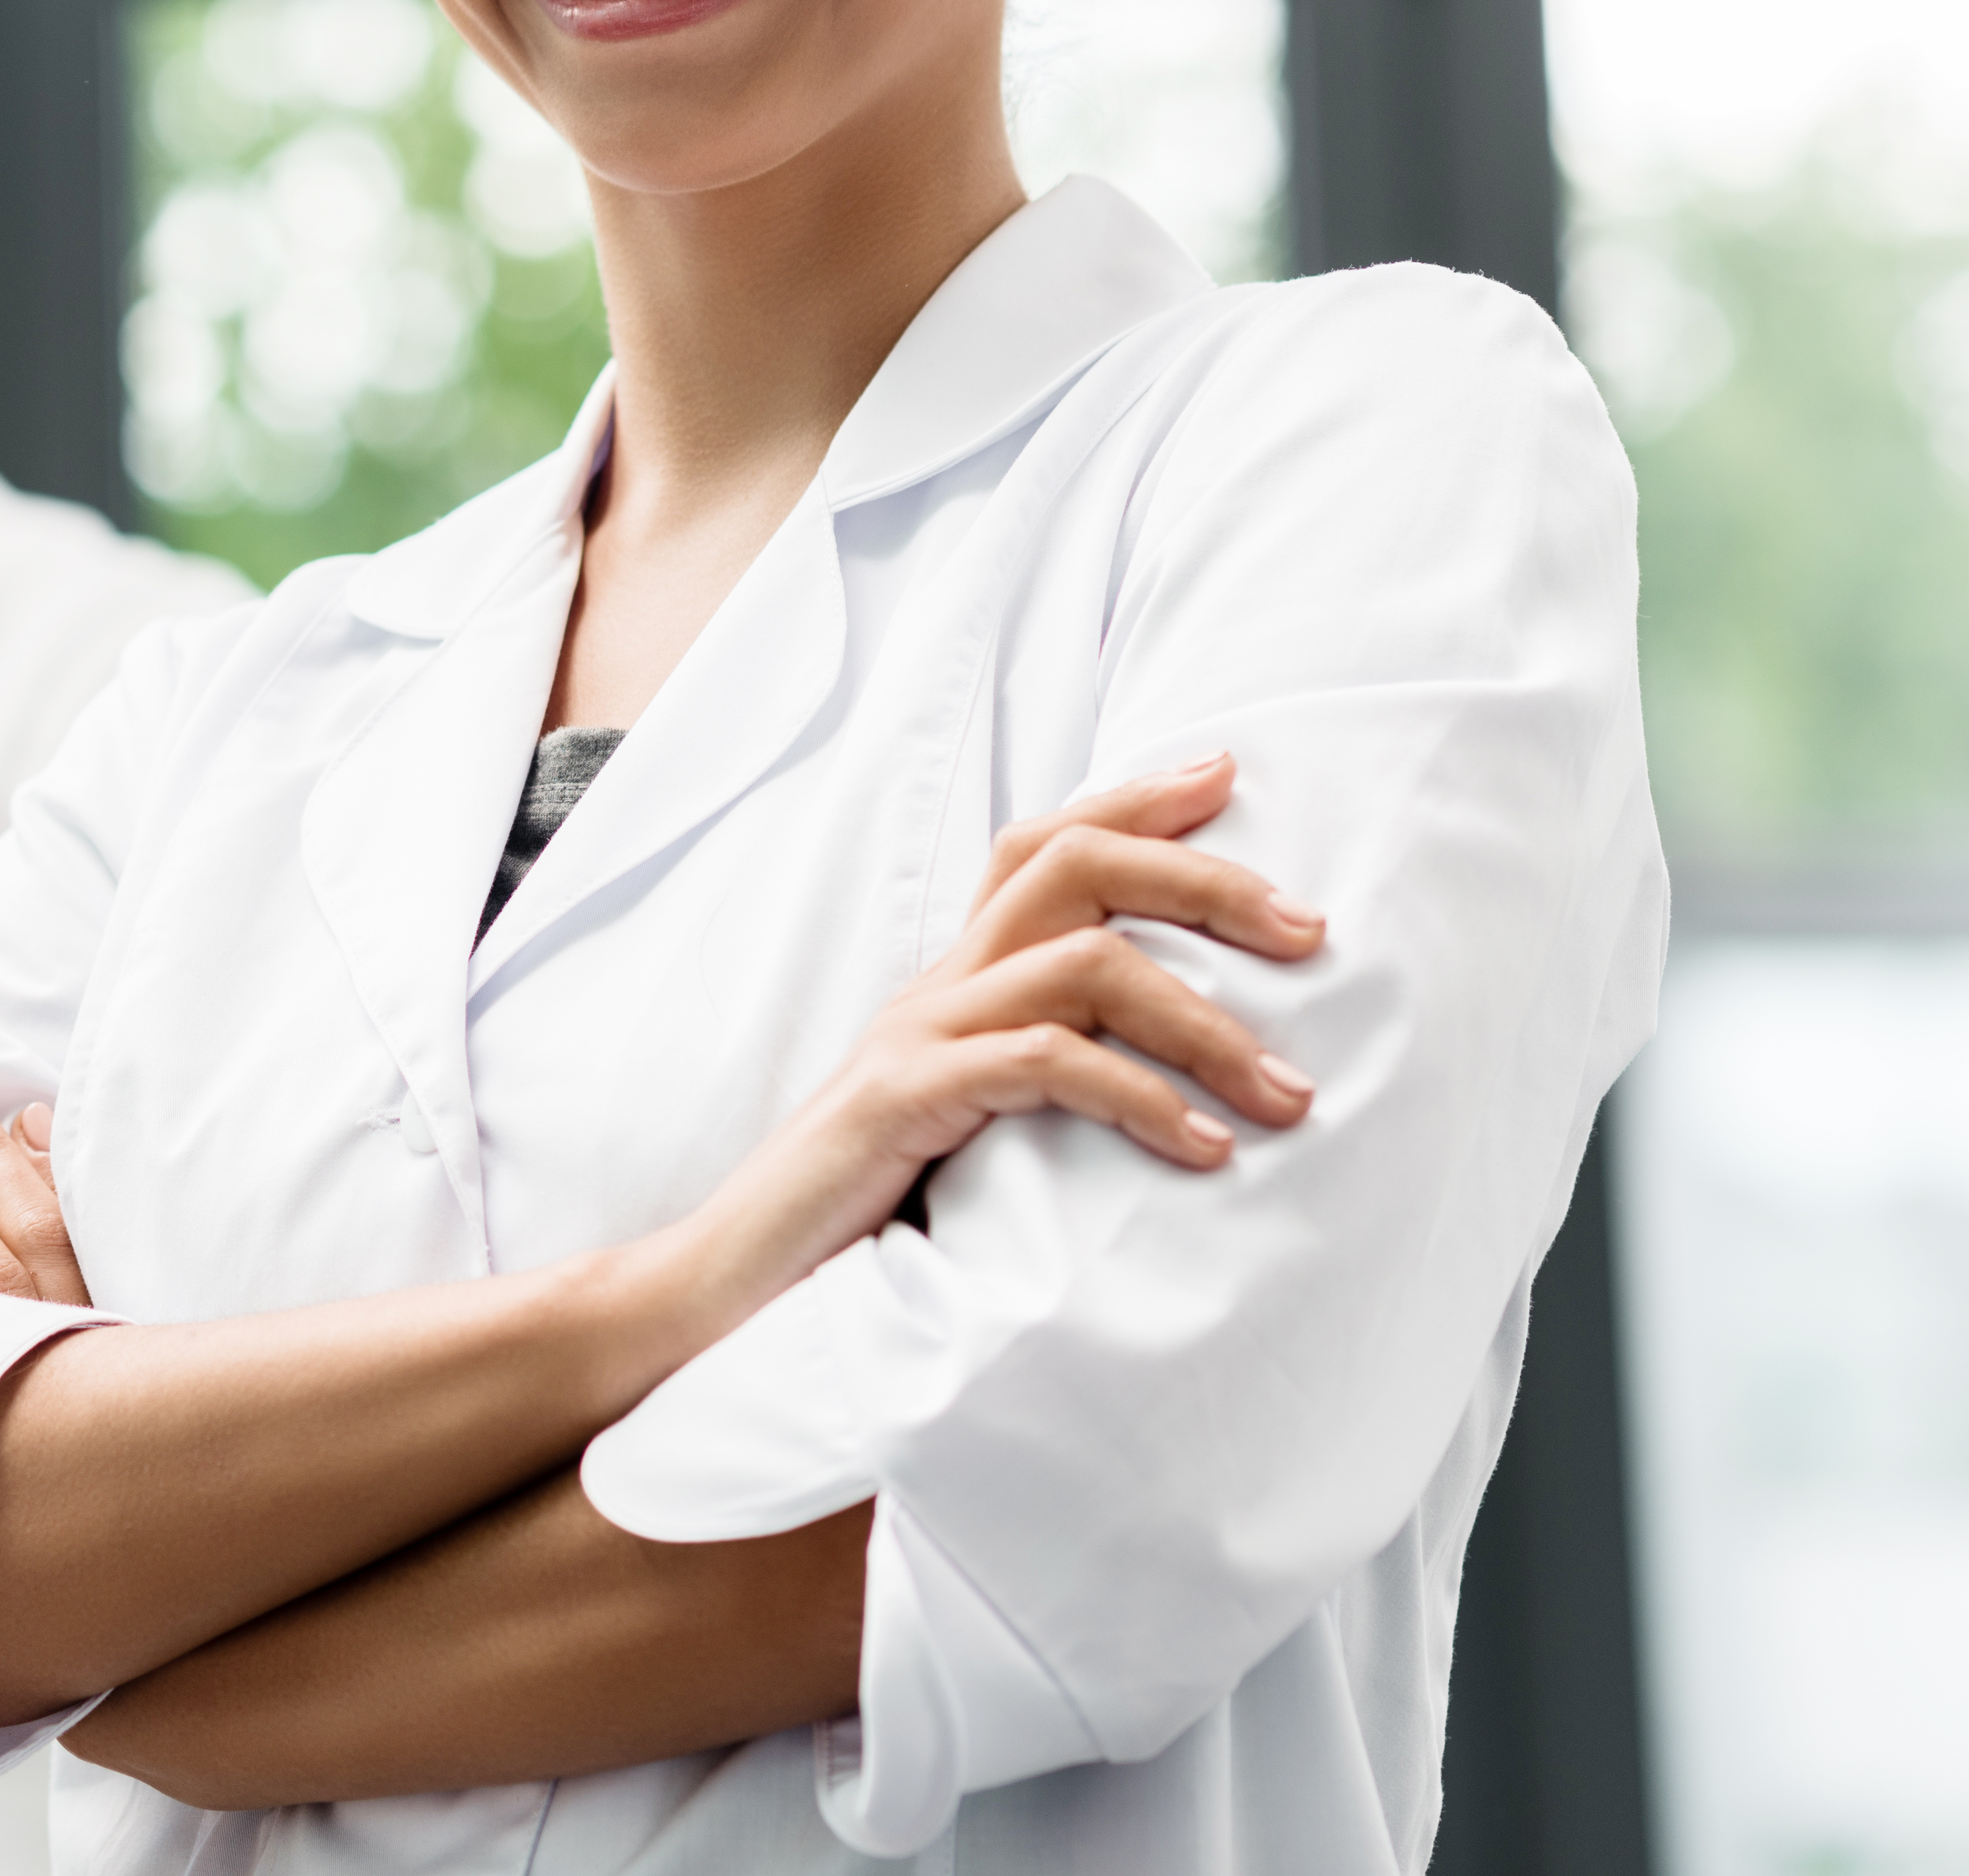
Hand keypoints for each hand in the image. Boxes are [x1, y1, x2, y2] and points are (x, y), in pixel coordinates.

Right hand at [664, 751, 1321, 1330]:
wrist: (740, 1273)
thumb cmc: (869, 1208)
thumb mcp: (968, 1117)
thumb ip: (1038, 1073)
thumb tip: (1162, 1072)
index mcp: (954, 980)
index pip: (1043, 846)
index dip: (1134, 800)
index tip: (1227, 776)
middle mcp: (938, 984)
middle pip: (1073, 865)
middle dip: (1203, 882)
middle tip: (1311, 932)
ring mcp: (919, 1034)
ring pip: (1083, 963)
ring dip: (1206, 1022)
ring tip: (1289, 1095)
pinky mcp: (909, 1098)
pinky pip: (1044, 1063)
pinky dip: (1140, 1098)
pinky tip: (1203, 1151)